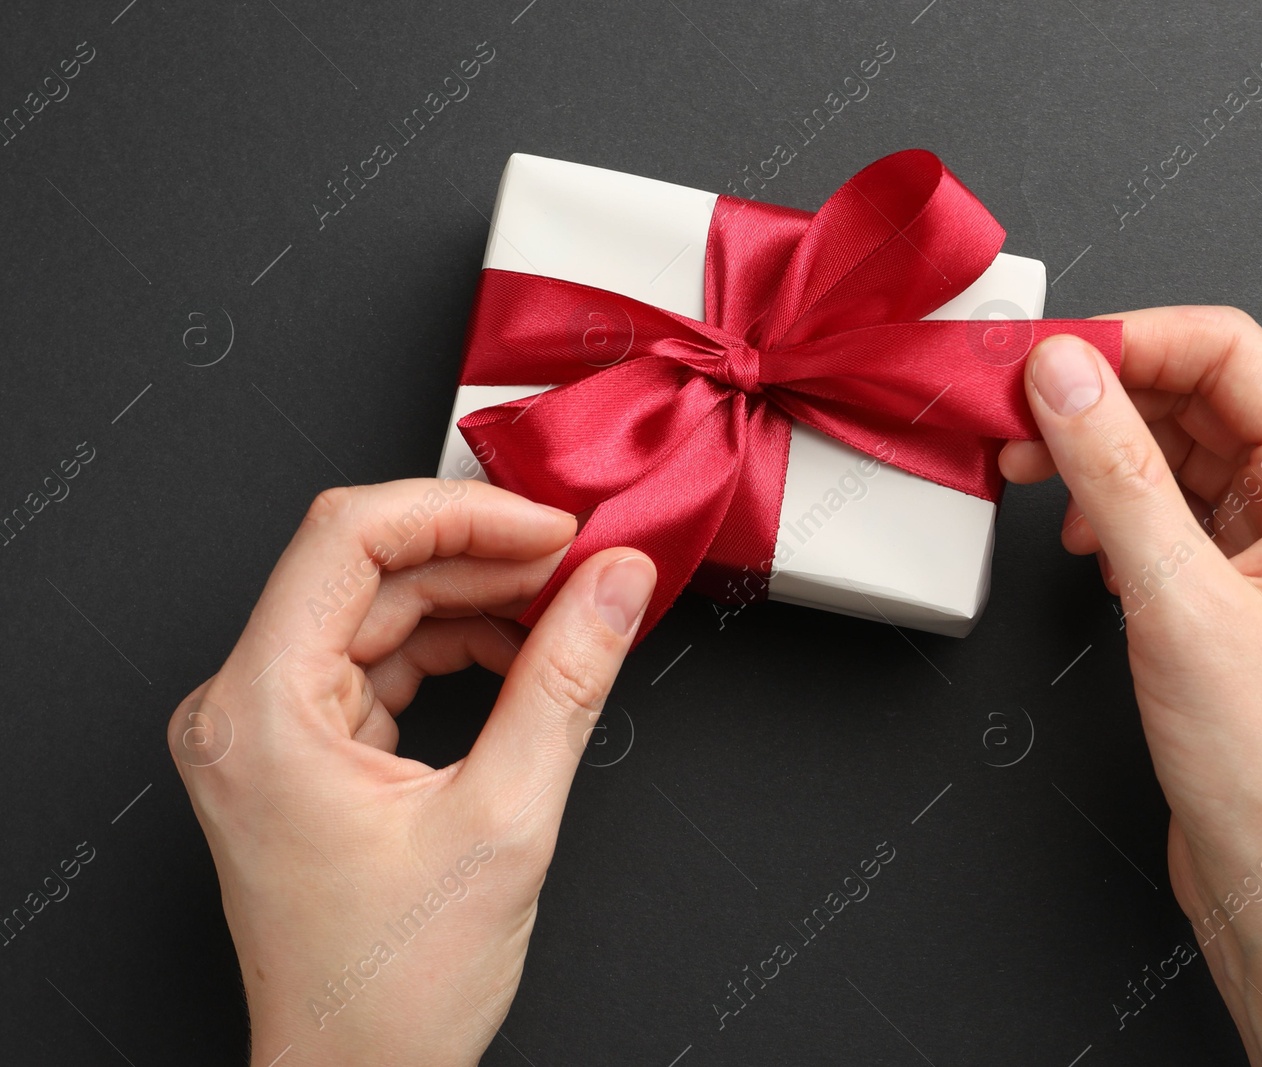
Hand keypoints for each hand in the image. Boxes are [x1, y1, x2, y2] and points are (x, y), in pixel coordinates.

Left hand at [167, 479, 655, 1066]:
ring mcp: (267, 728)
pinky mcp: (300, 748)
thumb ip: (566, 682)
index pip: (348, 537)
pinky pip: (380, 657)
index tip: (550, 527)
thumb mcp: (505, 821)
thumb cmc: (391, 988)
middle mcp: (244, 707)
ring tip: (565, 609)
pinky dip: (457, 645)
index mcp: (261, 712)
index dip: (461, 512)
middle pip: (367, 568)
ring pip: (379, 608)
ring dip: (477, 599)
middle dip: (483, 554)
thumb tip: (614, 584)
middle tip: (580, 563)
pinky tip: (523, 652)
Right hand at [1001, 308, 1261, 1065]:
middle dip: (1099, 399)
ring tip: (1032, 479)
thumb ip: (1116, 476)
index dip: (1126, 340)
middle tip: (1010, 417)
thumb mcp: (1179, 606)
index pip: (1227, 351)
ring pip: (1177, 453)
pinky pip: (1172, 513)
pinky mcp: (1241, 592)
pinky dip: (1117, 514)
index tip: (1037, 359)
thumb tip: (1064, 373)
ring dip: (1100, 458)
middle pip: (1198, 395)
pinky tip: (1086, 549)